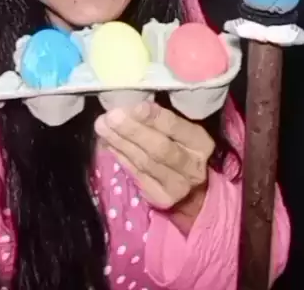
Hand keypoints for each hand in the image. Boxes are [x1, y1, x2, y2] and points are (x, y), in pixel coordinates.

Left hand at [94, 101, 213, 221]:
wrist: (192, 187)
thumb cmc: (182, 146)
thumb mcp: (182, 130)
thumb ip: (163, 118)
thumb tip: (132, 103)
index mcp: (201, 143)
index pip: (177, 128)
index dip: (155, 117)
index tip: (134, 106)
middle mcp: (192, 167)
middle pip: (159, 149)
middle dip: (133, 131)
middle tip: (111, 116)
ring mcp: (177, 186)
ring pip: (144, 162)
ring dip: (120, 142)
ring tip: (102, 126)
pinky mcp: (160, 199)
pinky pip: (136, 175)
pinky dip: (120, 157)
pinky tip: (109, 143)